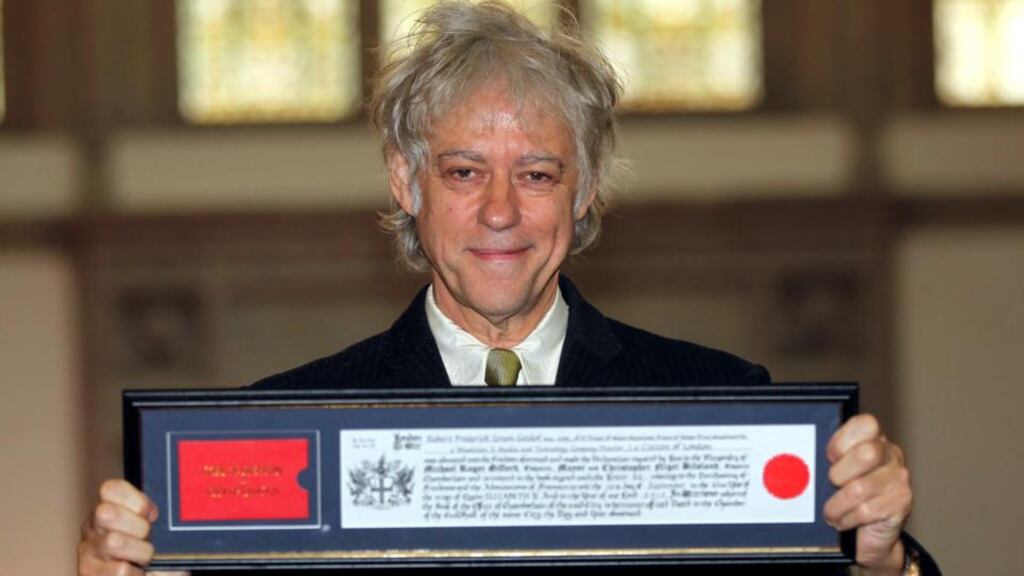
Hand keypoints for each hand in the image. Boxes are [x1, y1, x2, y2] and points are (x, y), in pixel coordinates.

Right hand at [78, 478, 189, 575]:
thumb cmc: (160, 556)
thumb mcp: (161, 530)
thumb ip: (157, 515)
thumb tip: (157, 509)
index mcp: (110, 507)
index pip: (111, 489)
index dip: (137, 502)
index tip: (153, 516)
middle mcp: (93, 527)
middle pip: (106, 513)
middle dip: (138, 527)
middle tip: (149, 540)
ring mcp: (87, 551)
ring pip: (113, 541)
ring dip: (140, 553)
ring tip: (145, 560)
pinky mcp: (87, 573)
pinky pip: (119, 570)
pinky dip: (137, 574)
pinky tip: (138, 574)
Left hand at [824, 414, 911, 574]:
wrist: (869, 532)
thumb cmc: (845, 494)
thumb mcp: (834, 470)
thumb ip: (825, 458)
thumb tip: (795, 459)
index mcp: (873, 438)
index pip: (865, 424)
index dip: (842, 441)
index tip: (829, 457)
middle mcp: (891, 454)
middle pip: (866, 454)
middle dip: (839, 474)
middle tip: (831, 484)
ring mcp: (899, 479)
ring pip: (860, 488)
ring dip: (837, 505)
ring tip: (829, 512)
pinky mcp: (901, 503)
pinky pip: (866, 511)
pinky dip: (847, 519)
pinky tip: (843, 520)